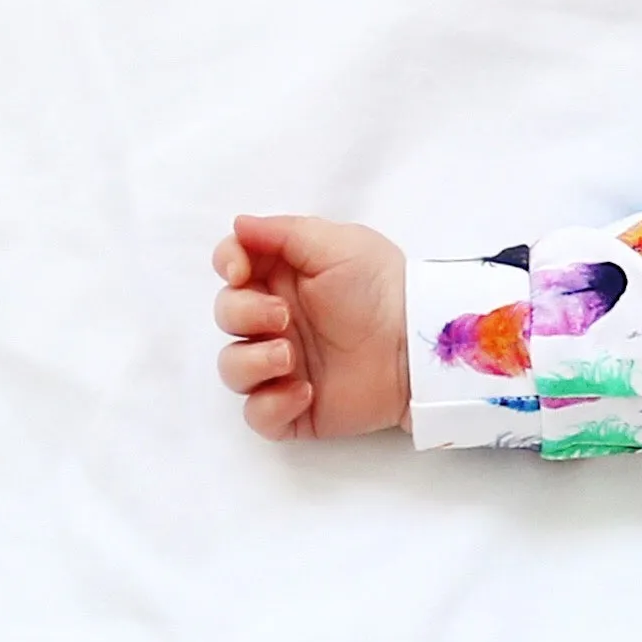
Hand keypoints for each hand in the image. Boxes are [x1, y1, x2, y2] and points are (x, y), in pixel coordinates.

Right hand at [211, 214, 407, 439]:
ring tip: (289, 357)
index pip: (231, 268)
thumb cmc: (383, 286)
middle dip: (243, 314)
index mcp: (283, 278)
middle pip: (226, 316)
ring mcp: (285, 367)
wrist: (416, 345)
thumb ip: (282, 233)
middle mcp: (277, 322)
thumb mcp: (337, 244)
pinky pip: (258, 415)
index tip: (240, 272)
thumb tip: (238, 225)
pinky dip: (270, 406)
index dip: (225, 264)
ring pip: (232, 368)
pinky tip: (304, 393)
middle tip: (284, 317)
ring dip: (250, 362)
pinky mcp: (297, 409)